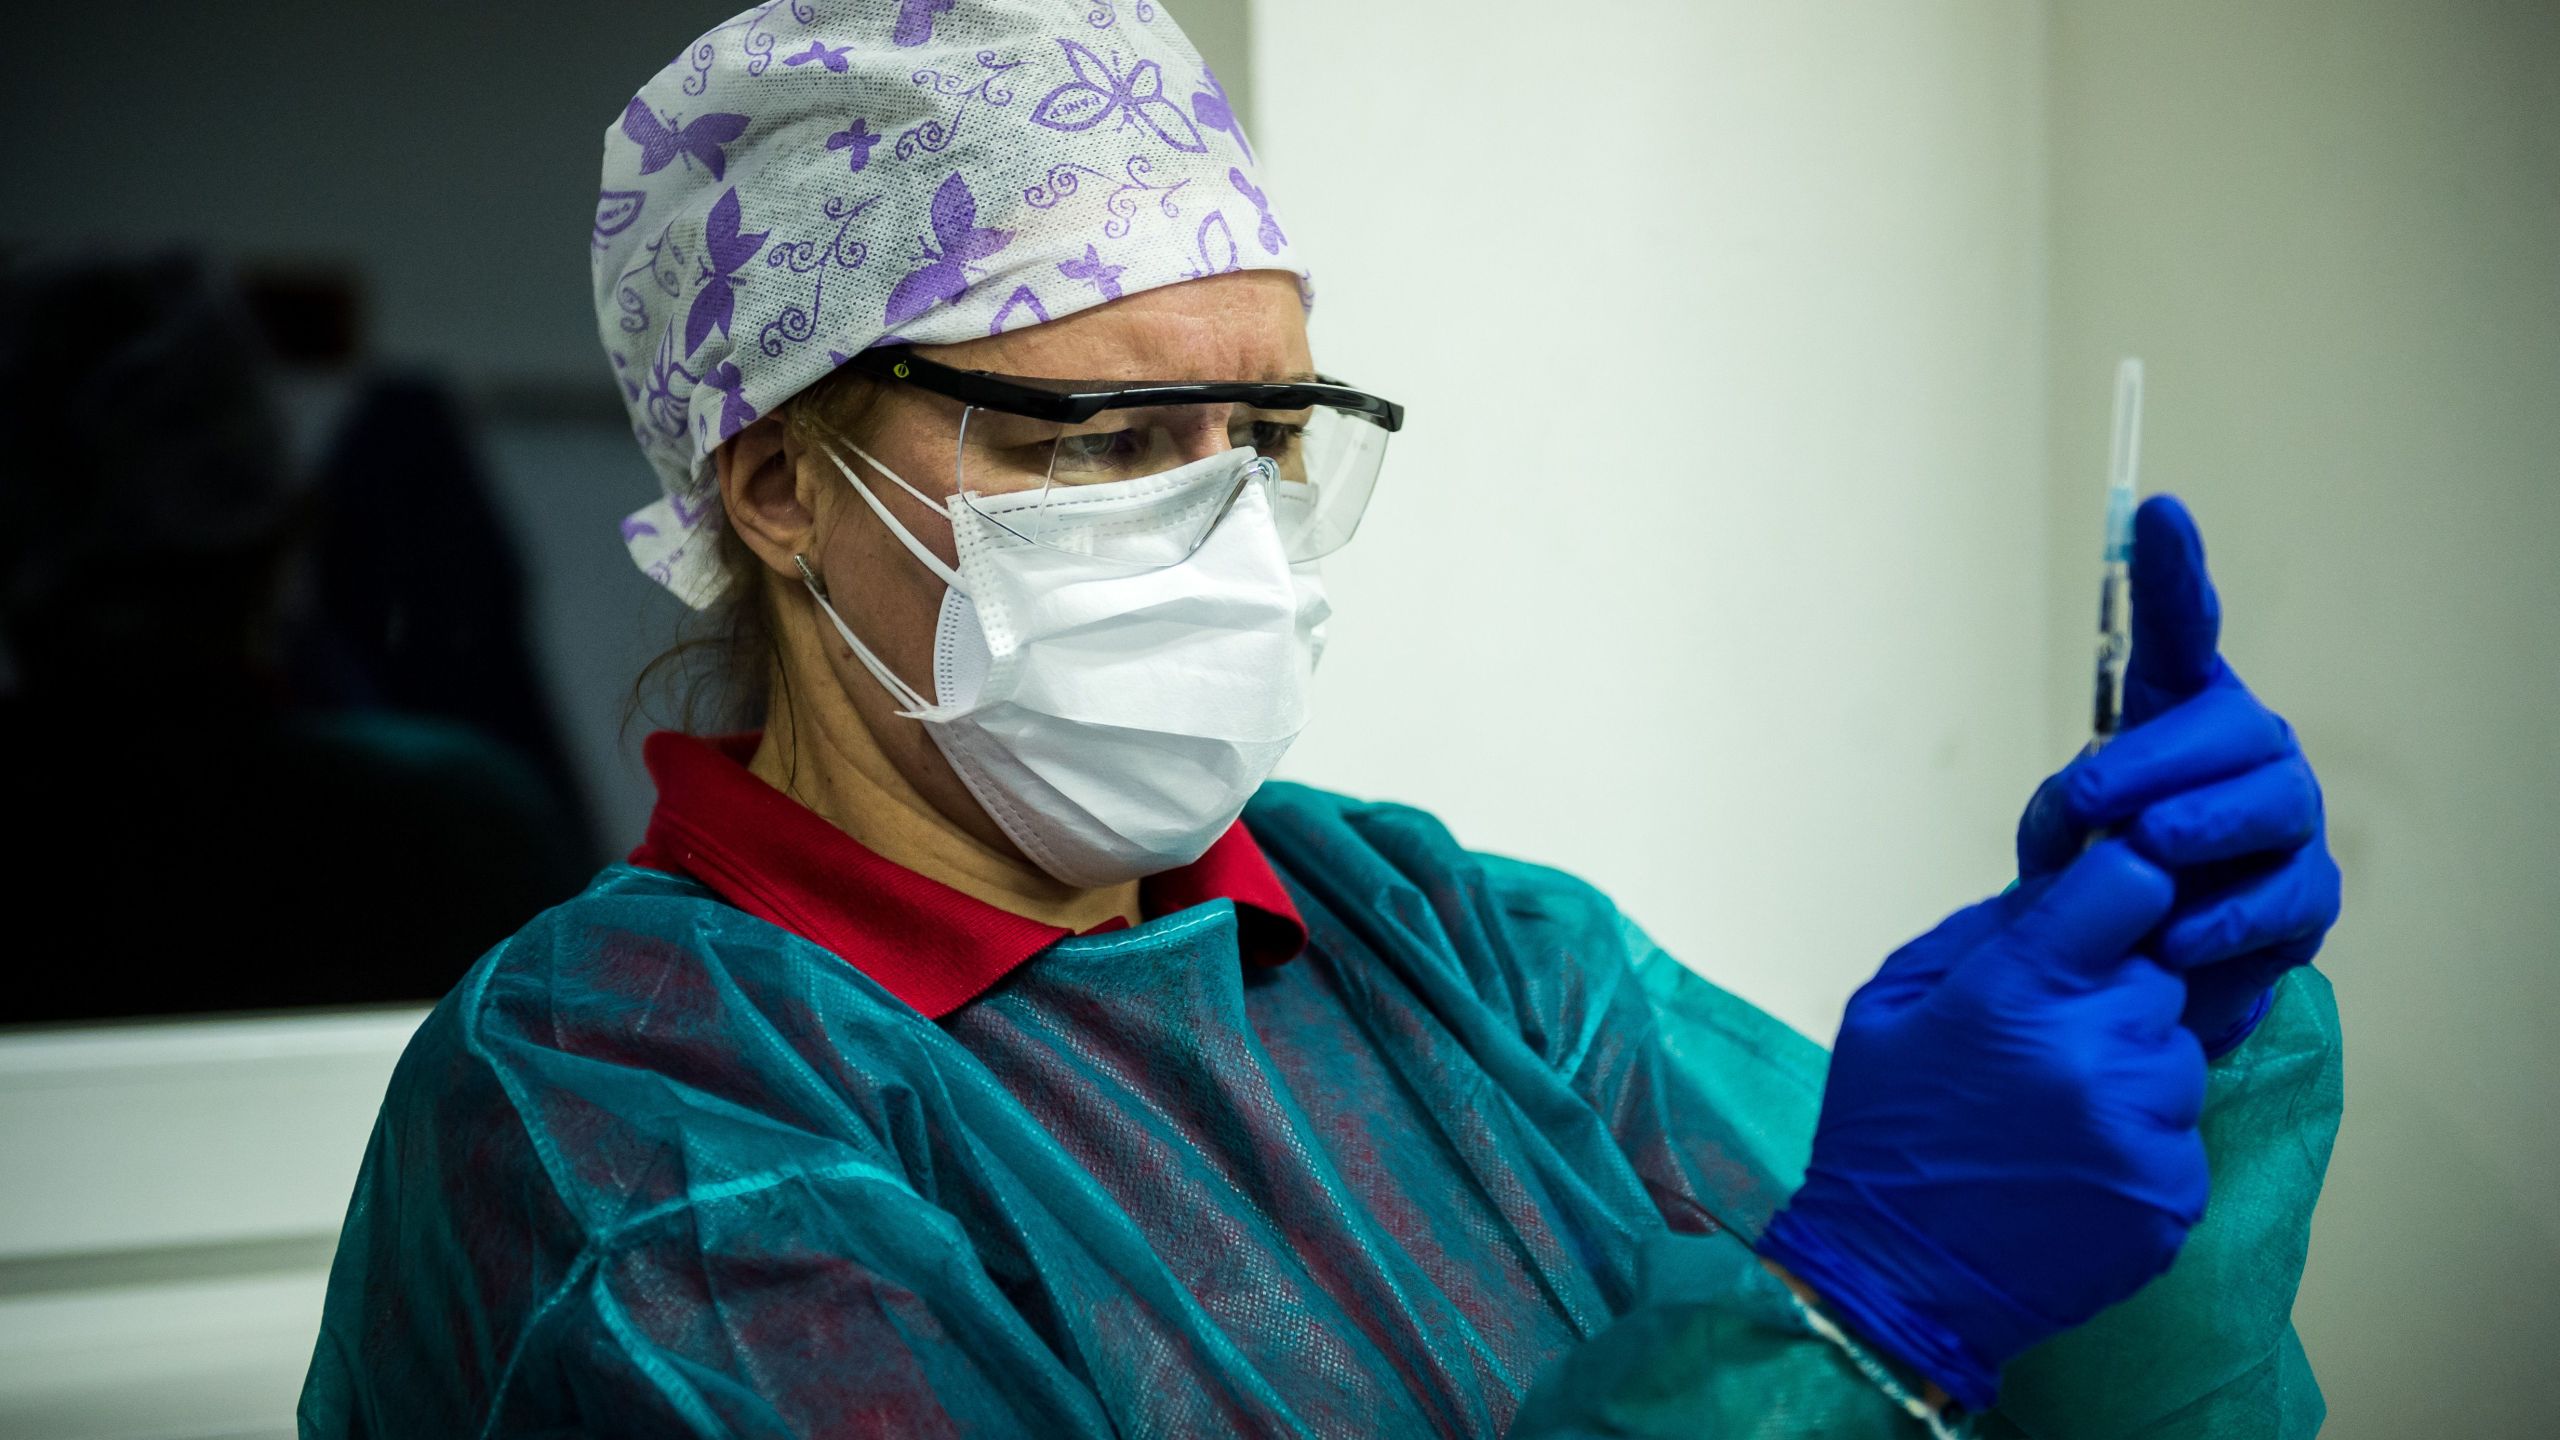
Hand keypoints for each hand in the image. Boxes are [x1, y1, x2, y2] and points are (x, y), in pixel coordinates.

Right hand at [1755, 844, 2203, 1410]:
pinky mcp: (2171, 1192)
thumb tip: (2055, 890)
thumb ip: (1978, 934)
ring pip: (2177, 1057)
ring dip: (2133, 1073)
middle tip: (2049, 1046)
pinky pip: (2180, 1135)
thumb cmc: (1883, 1134)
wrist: (1893, 1277)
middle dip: (2111, 998)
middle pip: (2158, 975)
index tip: (2096, 919)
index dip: (2116, 893)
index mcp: (2020, 987)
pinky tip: (2076, 1170)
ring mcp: (2143, 1125)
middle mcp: (2097, 1047)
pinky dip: (2139, 1145)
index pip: (2133, 883)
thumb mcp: (1888, 1007)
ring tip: (2059, 1117)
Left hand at [2017, 496, 2341, 1053]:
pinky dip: (2226, 915)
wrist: (2142, 968)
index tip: (2160, 514)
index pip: (2183, 635)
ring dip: (2203, 827)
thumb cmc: (2106, 878)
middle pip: (2231, 728)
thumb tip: (2084, 810)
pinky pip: (2285, 896)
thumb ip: (2064, 813)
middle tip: (2095, 803)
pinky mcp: (2307, 898)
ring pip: (2271, 803)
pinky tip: (2175, 934)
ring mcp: (2289, 822)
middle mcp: (2249, 754)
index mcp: (2182, 717)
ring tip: (2147, 854)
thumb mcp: (2062, 836)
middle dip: (2159, 762)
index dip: (2174, 576)